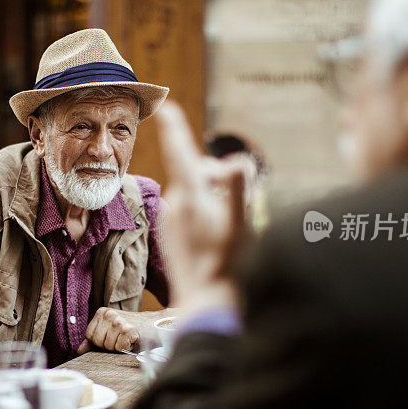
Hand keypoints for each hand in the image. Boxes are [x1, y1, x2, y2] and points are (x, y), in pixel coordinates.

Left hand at [77, 307, 140, 353]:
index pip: (89, 336)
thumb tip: (79, 350)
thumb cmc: (132, 329)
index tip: (112, 337)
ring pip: (108, 346)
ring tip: (127, 338)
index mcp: (102, 312)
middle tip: (121, 338)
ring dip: (119, 346)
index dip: (100, 342)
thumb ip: (94, 340)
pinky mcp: (129, 329)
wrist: (155, 324)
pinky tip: (133, 340)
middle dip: (109, 345)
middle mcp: (109, 314)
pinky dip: (127, 348)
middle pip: (98, 342)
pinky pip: (120, 347)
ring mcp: (119, 321)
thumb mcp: (110, 331)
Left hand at [156, 102, 246, 311]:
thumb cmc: (227, 263)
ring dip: (213, 200)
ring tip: (227, 231)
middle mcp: (174, 204)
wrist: (205, 302)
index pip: (180, 153)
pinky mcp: (172, 235)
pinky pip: (190, 211)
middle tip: (237, 209)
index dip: (176, 128)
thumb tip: (236, 161)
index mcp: (189, 196)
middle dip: (218, 180)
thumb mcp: (240, 223)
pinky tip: (215, 240)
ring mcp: (171, 220)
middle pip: (198, 174)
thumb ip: (236, 189)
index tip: (167, 107)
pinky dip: (205, 215)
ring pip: (196, 193)